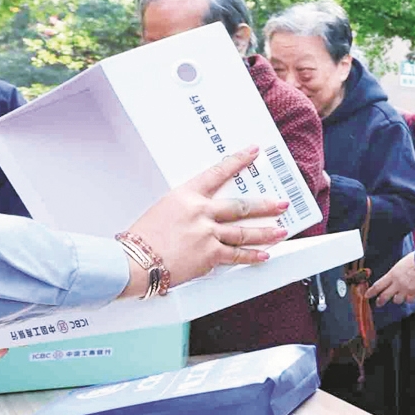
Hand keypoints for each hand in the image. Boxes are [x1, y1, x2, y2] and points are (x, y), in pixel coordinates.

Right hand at [121, 148, 288, 293]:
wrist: (133, 262)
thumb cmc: (142, 238)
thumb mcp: (163, 210)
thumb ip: (188, 210)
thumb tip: (205, 215)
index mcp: (186, 195)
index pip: (217, 172)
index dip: (238, 161)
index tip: (253, 152)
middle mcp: (200, 212)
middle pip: (241, 206)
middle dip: (265, 205)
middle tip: (281, 203)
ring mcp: (206, 233)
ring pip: (244, 232)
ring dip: (266, 232)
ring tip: (281, 230)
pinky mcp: (208, 255)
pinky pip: (236, 255)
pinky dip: (252, 256)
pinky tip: (264, 254)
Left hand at [369, 252, 414, 307]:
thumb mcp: (400, 264)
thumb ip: (395, 273)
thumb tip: (393, 277)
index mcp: (392, 274)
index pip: (378, 285)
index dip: (371, 292)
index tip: (367, 295)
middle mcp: (398, 283)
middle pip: (385, 296)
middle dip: (380, 301)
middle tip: (378, 303)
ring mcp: (406, 289)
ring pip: (397, 300)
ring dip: (397, 299)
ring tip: (399, 297)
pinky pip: (409, 300)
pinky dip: (409, 299)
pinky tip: (410, 296)